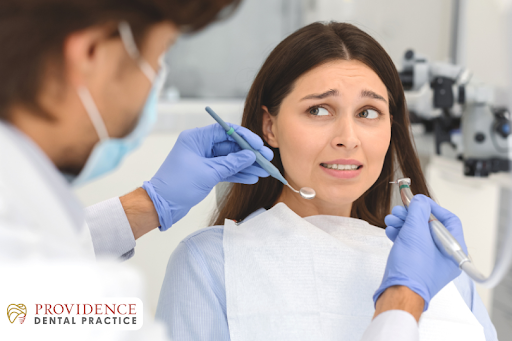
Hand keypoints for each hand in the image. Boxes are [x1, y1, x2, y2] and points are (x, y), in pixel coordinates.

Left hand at [142, 123, 272, 230]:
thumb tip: (250, 156)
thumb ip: (231, 163)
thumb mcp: (208, 173)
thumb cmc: (178, 185)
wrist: (161, 205)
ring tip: (263, 171)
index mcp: (196, 138)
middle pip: (230, 145)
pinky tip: (252, 178)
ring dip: (246, 165)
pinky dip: (237, 173)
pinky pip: (225, 169)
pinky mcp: (205, 172)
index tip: (259, 145)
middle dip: (249, 153)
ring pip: (229, 159)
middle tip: (266, 159)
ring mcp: (203, 159)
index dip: (244, 137)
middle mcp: (200, 146)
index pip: (225, 131)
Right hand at [373, 194, 466, 310]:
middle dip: (412, 215)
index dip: (432, 208)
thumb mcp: (415, 232)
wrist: (397, 292)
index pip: (449, 220)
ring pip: (418, 234)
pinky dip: (401, 234)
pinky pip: (411, 243)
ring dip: (403, 223)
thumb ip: (419, 211)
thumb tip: (420, 200)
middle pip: (430, 226)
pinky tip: (391, 230)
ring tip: (391, 220)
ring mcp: (430, 260)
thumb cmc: (412, 269)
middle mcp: (444, 255)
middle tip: (399, 210)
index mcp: (454, 249)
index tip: (418, 202)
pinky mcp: (416, 263)